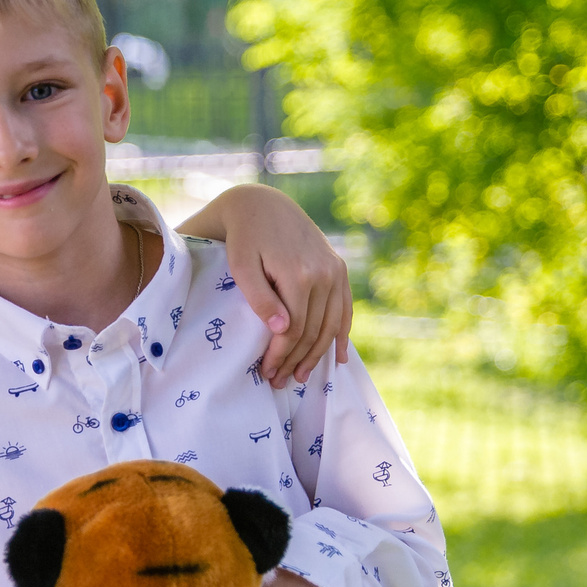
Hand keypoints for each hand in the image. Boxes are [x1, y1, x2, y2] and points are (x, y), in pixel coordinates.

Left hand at [219, 184, 352, 382]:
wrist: (263, 205)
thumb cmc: (244, 238)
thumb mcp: (241, 265)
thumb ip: (259, 297)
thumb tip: (281, 329)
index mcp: (299, 275)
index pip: (294, 329)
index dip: (281, 355)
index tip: (266, 373)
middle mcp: (324, 274)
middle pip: (313, 330)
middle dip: (296, 360)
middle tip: (279, 382)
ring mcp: (335, 271)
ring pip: (330, 324)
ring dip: (317, 355)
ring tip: (300, 376)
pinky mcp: (338, 269)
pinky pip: (344, 309)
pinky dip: (341, 334)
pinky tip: (337, 358)